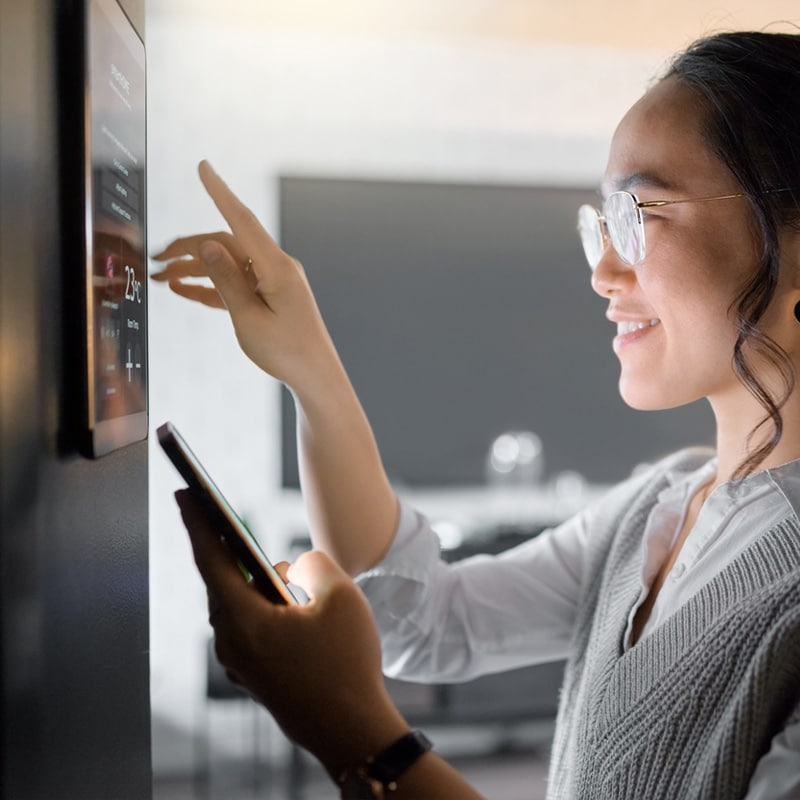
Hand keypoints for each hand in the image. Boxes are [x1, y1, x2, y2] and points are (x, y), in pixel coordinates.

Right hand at [151, 161, 341, 394]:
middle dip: (188, 248)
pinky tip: (182, 289)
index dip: (220, 192)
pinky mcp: (269, 295)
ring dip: (194, 268)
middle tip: (155, 259)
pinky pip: (235, 283)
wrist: (314, 376)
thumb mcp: (248, 318)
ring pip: (227, 263)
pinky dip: (210, 285)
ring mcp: (273, 281)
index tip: (203, 167)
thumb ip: (226, 280)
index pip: (241, 220)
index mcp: (276, 267)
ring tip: (160, 277)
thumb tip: (208, 244)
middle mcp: (276, 267)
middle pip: (225, 244)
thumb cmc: (287, 351)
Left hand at [175, 489, 409, 777]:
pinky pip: (250, 628)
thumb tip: (292, 568)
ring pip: (238, 607)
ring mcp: (242, 664)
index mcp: (244, 621)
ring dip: (252, 580)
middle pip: (223, 583)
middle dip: (227, 549)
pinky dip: (261, 606)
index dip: (197, 521)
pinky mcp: (256, 676)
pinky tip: (284, 600)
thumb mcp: (340, 596)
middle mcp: (233, 644)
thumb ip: (311, 563)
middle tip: (219, 515)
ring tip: (265, 559)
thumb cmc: (347, 663)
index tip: (183, 491)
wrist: (352, 732)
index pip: (211, 559)